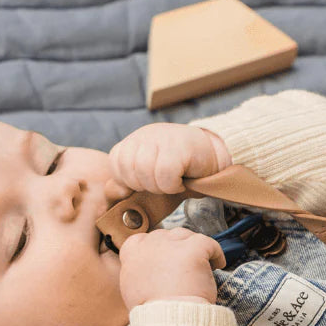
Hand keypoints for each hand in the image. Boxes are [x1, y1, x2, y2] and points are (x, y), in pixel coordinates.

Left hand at [107, 124, 230, 194]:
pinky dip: (172, 185)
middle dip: (145, 185)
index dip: (129, 180)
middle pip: (129, 168)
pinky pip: (165, 173)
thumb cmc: (177, 173)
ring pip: (145, 170)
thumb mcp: (147, 180)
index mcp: (135, 141)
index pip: (116, 161)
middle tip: (162, 184)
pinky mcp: (181, 145)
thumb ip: (126, 186)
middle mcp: (146, 134)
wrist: (211, 161)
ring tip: (171, 183)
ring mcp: (163, 136)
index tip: (147, 182)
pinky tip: (181, 181)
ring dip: (159, 187)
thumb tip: (114, 190)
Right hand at [118, 227, 225, 309]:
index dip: (157, 249)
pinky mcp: (193, 248)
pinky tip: (218, 265)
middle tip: (185, 267)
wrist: (169, 320)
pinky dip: (216, 254)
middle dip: (176, 249)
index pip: (142, 240)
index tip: (166, 260)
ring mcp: (172, 244)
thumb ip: (138, 275)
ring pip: (186, 236)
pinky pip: (210, 243)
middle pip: (167, 236)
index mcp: (132, 253)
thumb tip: (149, 273)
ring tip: (200, 266)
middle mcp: (150, 243)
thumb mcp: (132, 291)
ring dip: (193, 248)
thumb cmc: (153, 312)